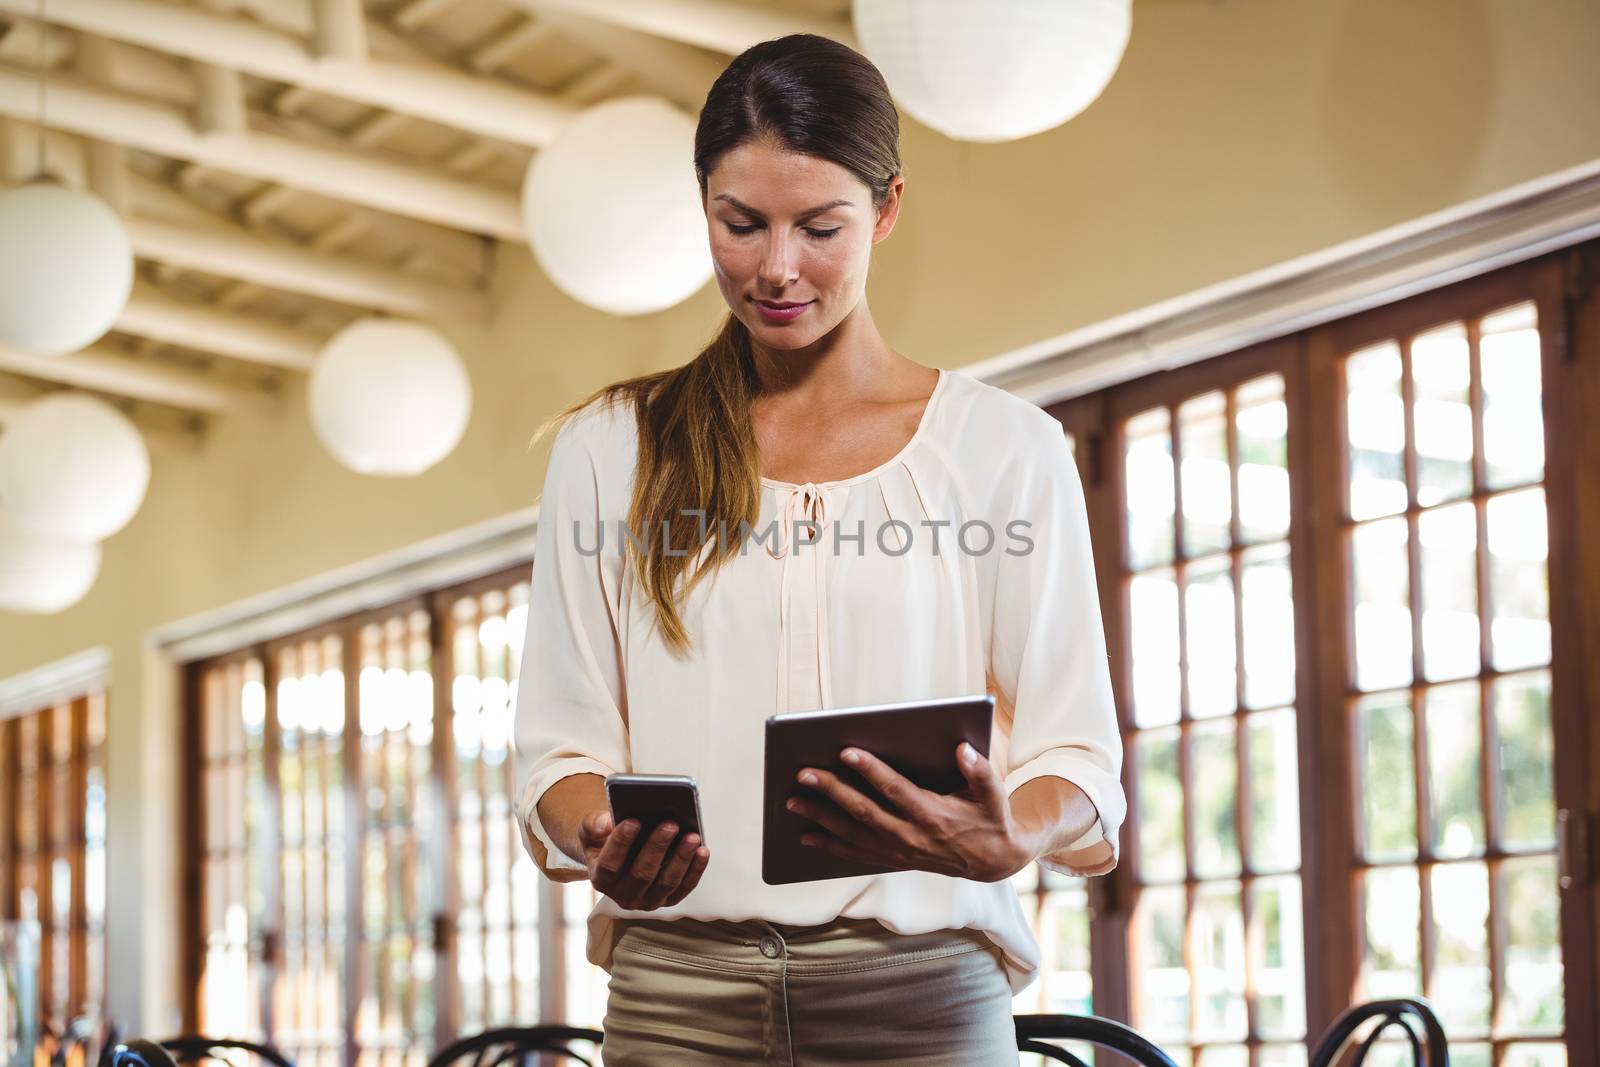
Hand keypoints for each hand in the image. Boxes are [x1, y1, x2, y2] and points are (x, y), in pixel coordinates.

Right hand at [578, 809, 709, 909]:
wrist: (617, 856)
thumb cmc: (604, 840)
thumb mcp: (591, 830)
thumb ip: (593, 824)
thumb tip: (606, 823)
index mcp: (601, 879)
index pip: (610, 864)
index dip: (620, 843)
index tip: (633, 821)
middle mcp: (623, 895)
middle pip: (641, 874)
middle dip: (657, 848)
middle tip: (670, 824)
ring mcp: (647, 900)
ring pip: (667, 882)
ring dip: (681, 859)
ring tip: (692, 836)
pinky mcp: (669, 899)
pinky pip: (685, 886)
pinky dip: (695, 869)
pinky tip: (702, 850)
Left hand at [786, 743, 1030, 882]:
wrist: (993, 861)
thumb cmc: (990, 818)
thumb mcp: (993, 794)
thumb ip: (979, 771)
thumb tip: (962, 748)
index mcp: (933, 814)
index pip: (895, 789)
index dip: (870, 770)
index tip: (846, 751)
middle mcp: (911, 835)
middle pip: (864, 812)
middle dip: (831, 791)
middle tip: (803, 773)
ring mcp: (899, 851)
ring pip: (853, 834)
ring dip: (820, 818)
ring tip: (791, 802)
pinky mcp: (893, 859)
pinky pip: (855, 854)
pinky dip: (829, 846)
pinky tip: (805, 837)